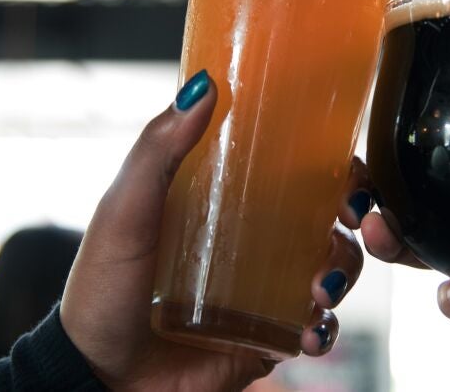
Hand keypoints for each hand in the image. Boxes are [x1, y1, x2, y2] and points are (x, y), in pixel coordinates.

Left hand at [60, 71, 370, 390]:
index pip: (290, 169)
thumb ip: (158, 150)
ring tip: (319, 287)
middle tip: (348, 223)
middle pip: (326, 218)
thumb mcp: (124, 212)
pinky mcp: (266, 339)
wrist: (96, 377)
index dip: (329, 163)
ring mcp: (262, 292)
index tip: (344, 166)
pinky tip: (309, 331)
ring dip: (343, 272)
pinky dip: (325, 329)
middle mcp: (251, 242)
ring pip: (332, 270)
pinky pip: (315, 329)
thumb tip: (202, 87)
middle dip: (353, 219)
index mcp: (224, 201)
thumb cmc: (99, 290)